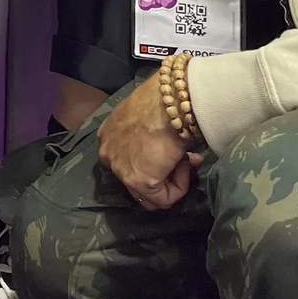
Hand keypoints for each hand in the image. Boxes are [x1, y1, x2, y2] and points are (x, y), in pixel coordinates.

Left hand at [96, 76, 201, 209]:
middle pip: (137, 177)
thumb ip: (152, 136)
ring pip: (149, 193)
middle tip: (187, 158)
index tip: (172, 149)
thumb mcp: (148, 115)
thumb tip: (173, 151)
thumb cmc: (163, 100)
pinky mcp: (139, 181)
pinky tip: (186, 165)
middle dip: (164, 171)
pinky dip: (179, 187)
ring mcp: (121, 170)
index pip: (129, 159)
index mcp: (108, 135)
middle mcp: (108, 154)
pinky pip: (163, 199)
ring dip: (173, 180)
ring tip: (189, 159)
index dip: (155, 158)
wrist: (170, 100)